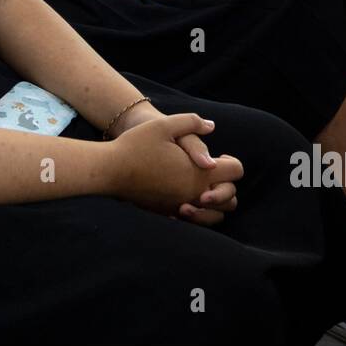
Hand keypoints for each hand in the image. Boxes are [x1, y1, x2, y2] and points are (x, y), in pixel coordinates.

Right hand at [110, 113, 243, 221]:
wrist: (110, 171)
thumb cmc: (136, 146)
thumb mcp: (164, 126)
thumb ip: (192, 123)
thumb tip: (211, 126)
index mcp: (198, 173)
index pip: (236, 172)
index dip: (231, 162)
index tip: (219, 157)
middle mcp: (194, 194)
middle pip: (231, 199)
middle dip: (227, 185)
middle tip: (212, 172)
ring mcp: (181, 207)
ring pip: (216, 216)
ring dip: (216, 204)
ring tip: (203, 187)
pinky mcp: (168, 214)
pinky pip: (195, 222)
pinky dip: (199, 213)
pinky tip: (186, 196)